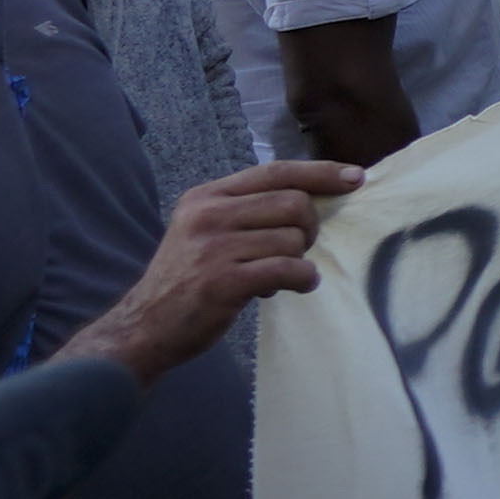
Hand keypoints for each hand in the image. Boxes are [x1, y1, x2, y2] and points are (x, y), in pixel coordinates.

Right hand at [78, 158, 362, 376]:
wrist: (144, 327)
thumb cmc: (187, 279)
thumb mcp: (206, 231)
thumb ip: (248, 211)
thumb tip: (312, 199)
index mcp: (206, 196)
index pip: (275, 171)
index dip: (320, 172)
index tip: (355, 177)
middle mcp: (208, 215)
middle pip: (292, 202)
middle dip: (309, 228)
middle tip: (296, 250)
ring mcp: (213, 248)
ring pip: (292, 239)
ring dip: (299, 260)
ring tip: (278, 275)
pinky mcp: (222, 281)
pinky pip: (287, 269)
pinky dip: (302, 279)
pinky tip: (294, 286)